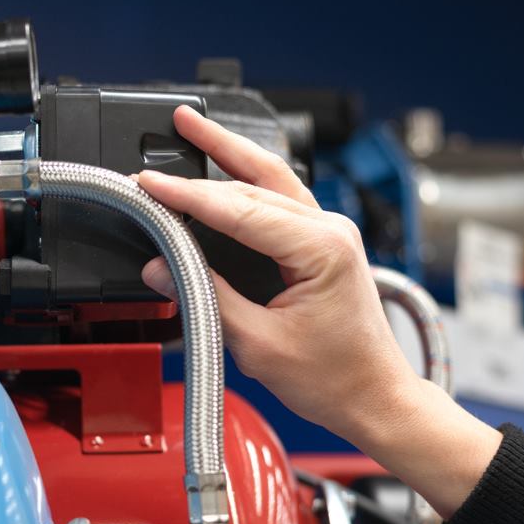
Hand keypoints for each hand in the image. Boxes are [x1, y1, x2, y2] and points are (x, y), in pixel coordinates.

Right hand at [138, 106, 499, 515]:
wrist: (374, 398)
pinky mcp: (322, 243)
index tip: (148, 184)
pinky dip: (246, 180)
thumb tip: (161, 267)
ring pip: (271, 177)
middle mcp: (330, 229)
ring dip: (229, 152)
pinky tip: (224, 168)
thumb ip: (206, 297)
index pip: (239, 210)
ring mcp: (329, 232)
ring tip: (192, 126)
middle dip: (205, 159)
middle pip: (256, 181)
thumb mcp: (257, 343)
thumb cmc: (333, 378)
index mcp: (321, 248)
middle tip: (163, 140)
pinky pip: (279, 198)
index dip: (187, 195)